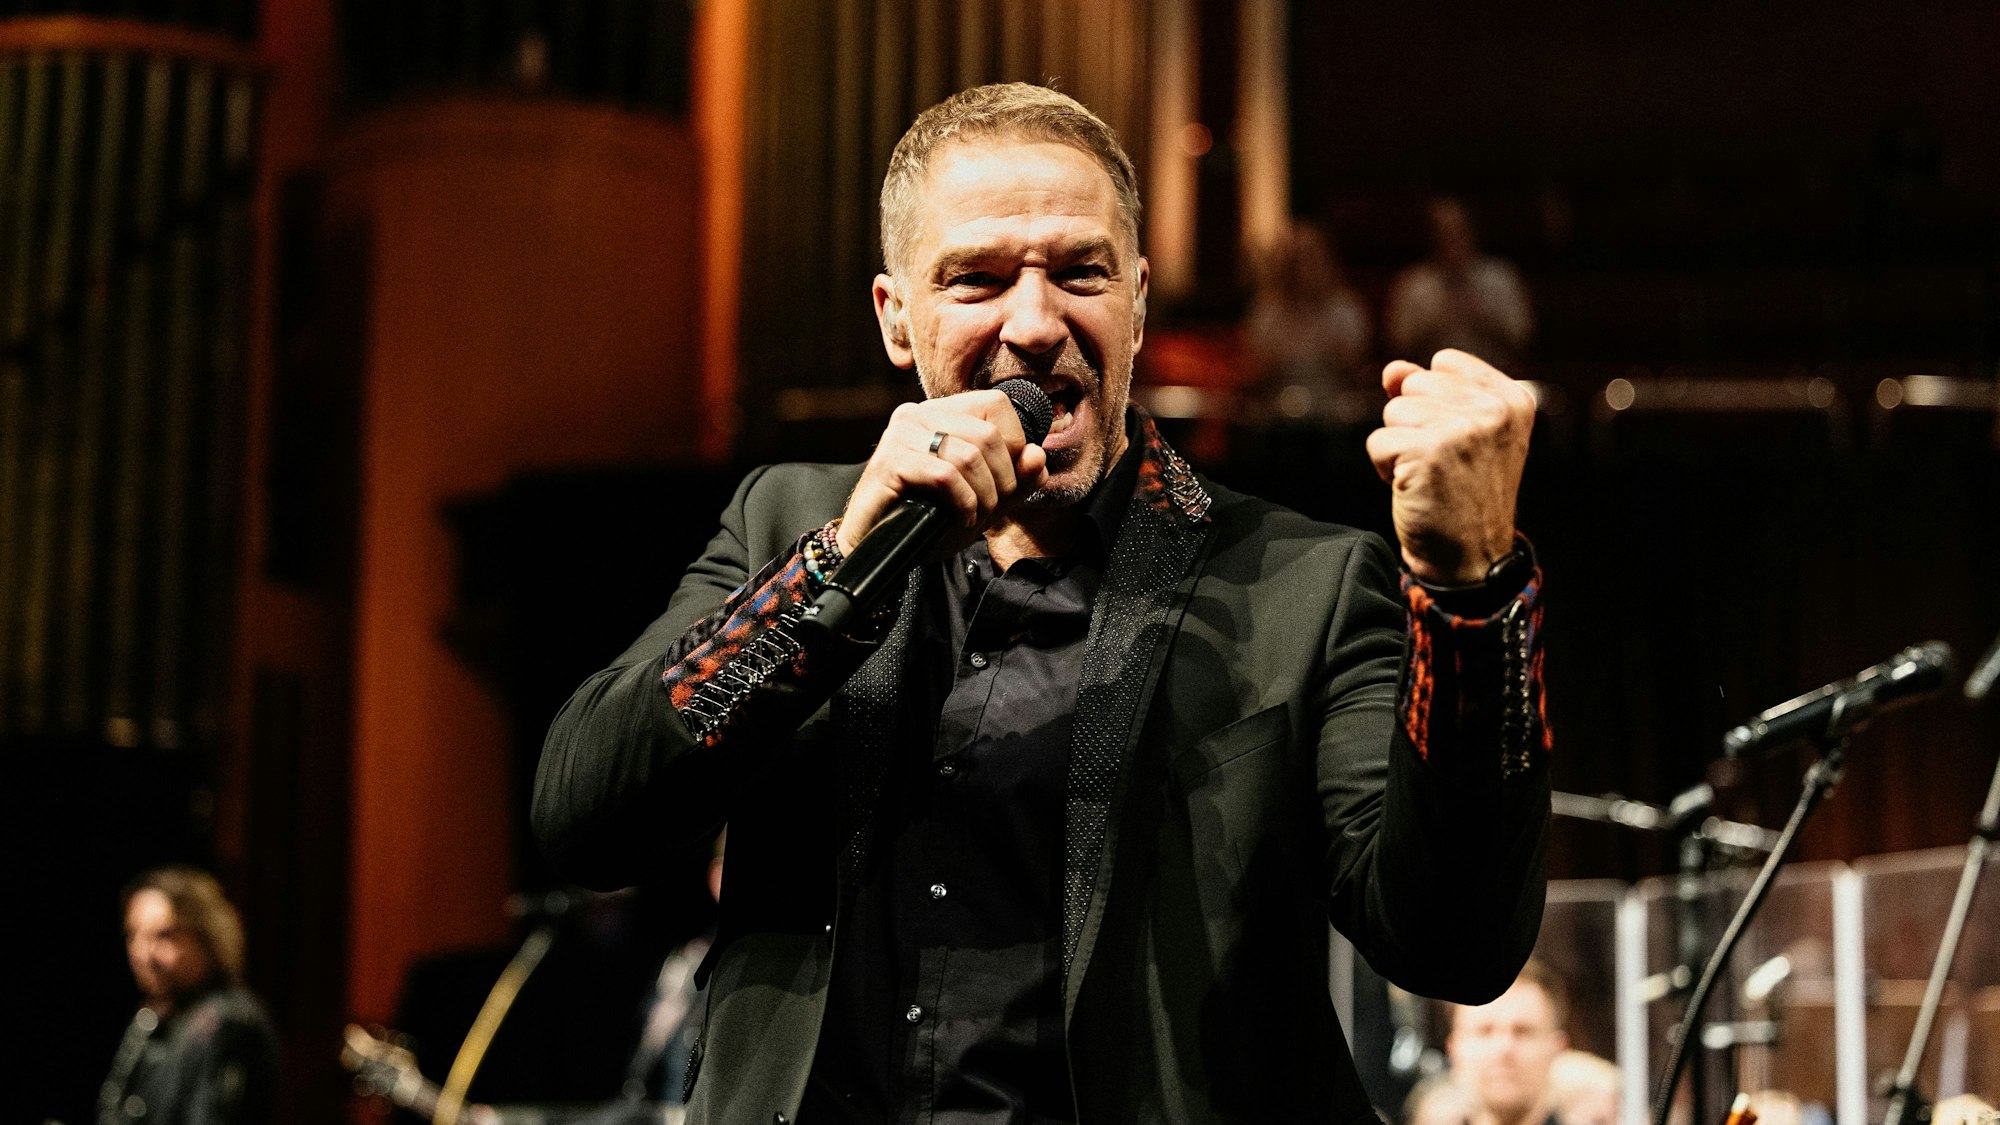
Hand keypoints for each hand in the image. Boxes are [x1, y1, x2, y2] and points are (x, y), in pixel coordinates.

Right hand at [837, 389, 1048, 556]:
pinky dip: (963, 503)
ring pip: (969, 455)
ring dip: (984, 496)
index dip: (1014, 443)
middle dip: (1002, 479)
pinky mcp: (889, 461)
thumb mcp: (984, 499)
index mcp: (942, 412)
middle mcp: (918, 414)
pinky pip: (945, 476)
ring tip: (976, 516)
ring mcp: (901, 434)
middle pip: (988, 434)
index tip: (1007, 480)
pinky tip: (960, 519)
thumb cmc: (929, 519)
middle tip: (993, 507)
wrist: (880, 548)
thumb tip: (1038, 455)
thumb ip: (1017, 479)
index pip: (997, 403)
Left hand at [1365, 349, 1534, 584]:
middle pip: (1414, 385)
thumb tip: (1391, 370)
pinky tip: (1414, 488)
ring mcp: (1462, 429)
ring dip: (1399, 446)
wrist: (1470, 559)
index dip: (1434, 399)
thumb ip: (1430, 392)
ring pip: (1393, 412)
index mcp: (1513, 400)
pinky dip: (1384, 467)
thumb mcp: (1460, 435)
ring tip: (1428, 475)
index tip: (1456, 440)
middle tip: (1440, 463)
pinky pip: (1377, 441)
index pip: (1445, 362)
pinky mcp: (1428, 451)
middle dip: (1413, 423)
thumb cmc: (1462, 494)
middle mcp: (1494, 410)